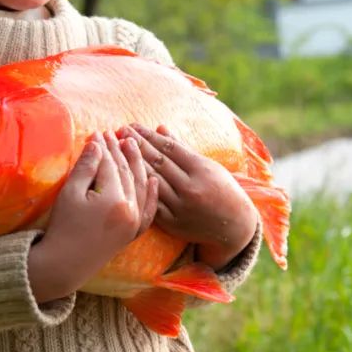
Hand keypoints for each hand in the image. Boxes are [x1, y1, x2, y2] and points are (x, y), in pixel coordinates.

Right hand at [27, 131, 157, 302]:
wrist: (64, 264)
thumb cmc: (63, 226)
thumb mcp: (70, 193)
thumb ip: (86, 167)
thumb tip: (97, 142)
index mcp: (114, 199)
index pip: (111, 165)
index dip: (105, 147)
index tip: (100, 132)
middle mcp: (131, 210)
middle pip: (127, 173)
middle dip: (120, 152)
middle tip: (115, 133)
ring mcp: (135, 223)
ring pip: (141, 187)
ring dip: (138, 165)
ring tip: (132, 147)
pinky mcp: (133, 233)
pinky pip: (149, 211)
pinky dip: (152, 195)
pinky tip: (152, 180)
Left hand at [122, 124, 256, 269]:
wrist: (233, 225)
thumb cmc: (222, 189)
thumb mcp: (207, 165)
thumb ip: (182, 148)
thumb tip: (160, 127)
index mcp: (201, 170)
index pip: (169, 148)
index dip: (149, 136)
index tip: (132, 125)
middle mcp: (190, 188)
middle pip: (158, 162)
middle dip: (137, 145)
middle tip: (119, 132)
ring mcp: (181, 207)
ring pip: (151, 181)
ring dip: (132, 164)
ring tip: (117, 150)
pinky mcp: (173, 223)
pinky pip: (151, 203)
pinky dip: (138, 189)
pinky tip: (125, 178)